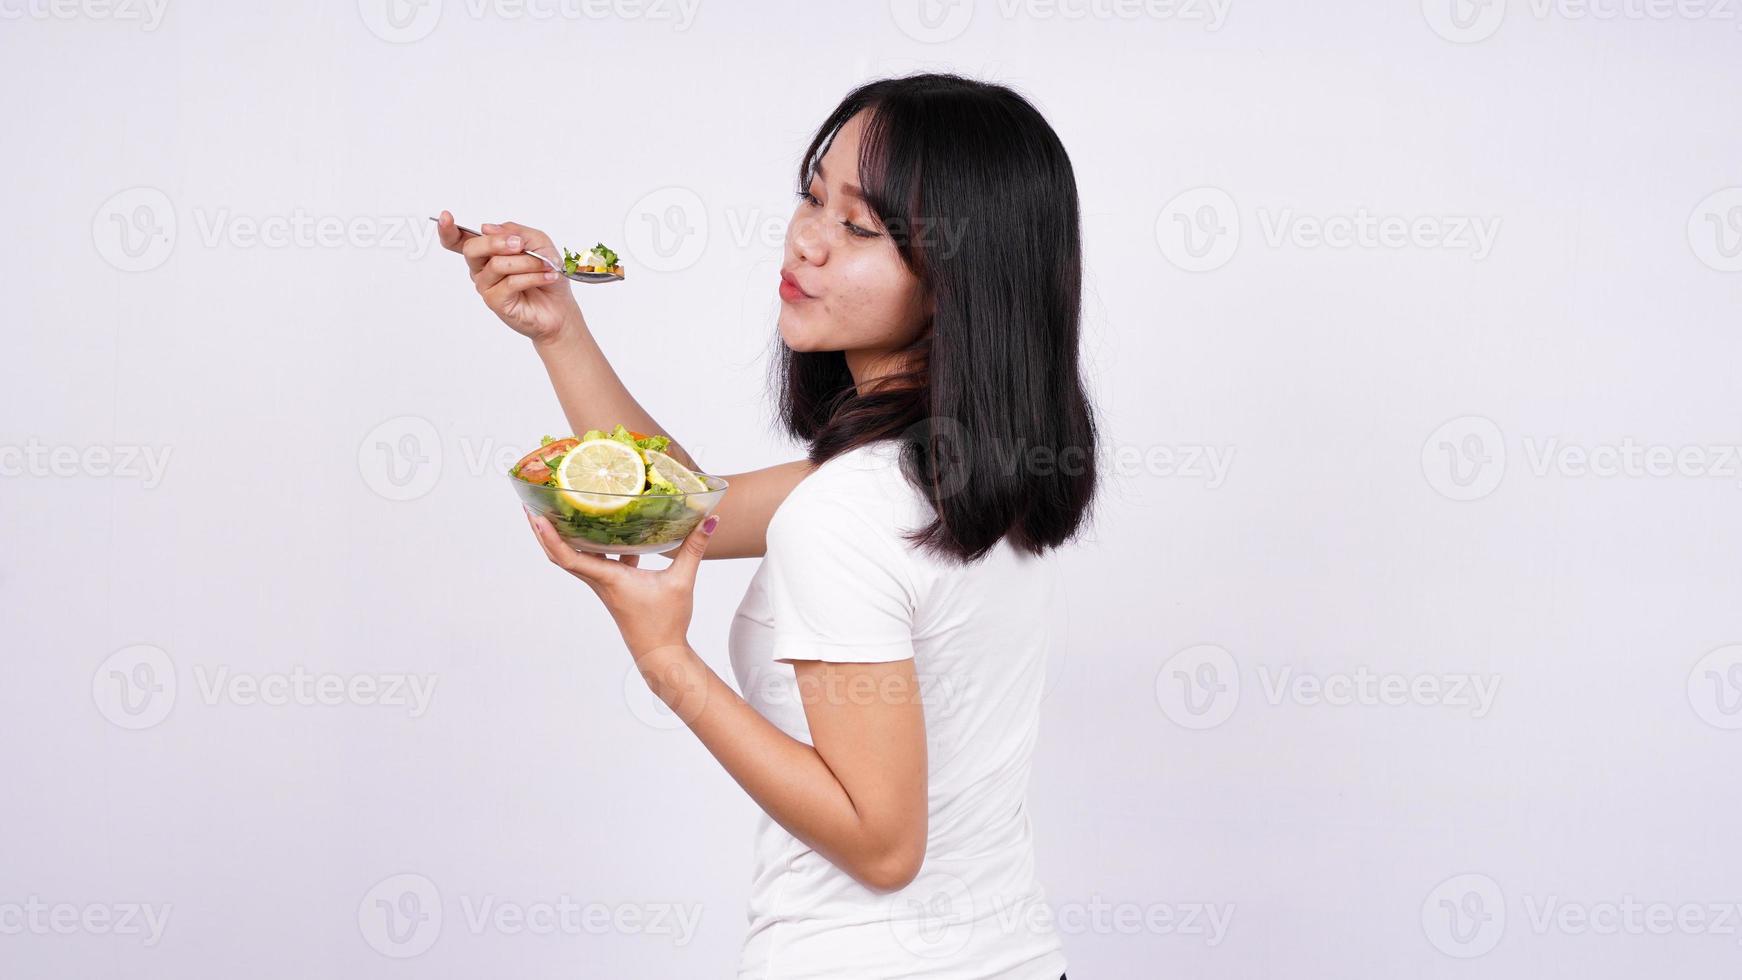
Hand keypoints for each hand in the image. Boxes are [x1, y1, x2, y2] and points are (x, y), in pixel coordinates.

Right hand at [436, 210, 580, 344]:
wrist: (560, 307)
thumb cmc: (546, 273)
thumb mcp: (539, 243)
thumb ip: (517, 231)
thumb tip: (487, 228)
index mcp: (488, 251)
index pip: (460, 240)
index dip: (448, 229)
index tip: (445, 216)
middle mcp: (482, 268)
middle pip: (472, 248)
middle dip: (497, 242)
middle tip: (520, 244)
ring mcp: (486, 285)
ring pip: (496, 265)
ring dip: (526, 262)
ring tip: (545, 265)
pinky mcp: (495, 301)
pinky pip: (510, 283)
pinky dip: (532, 276)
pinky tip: (546, 276)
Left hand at [524, 506, 721, 660]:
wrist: (660, 653)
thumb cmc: (667, 622)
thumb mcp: (682, 581)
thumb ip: (694, 548)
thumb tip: (709, 520)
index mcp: (609, 579)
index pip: (568, 557)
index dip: (549, 537)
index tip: (536, 515)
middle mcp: (599, 581)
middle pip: (559, 554)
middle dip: (542, 530)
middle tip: (530, 503)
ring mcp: (602, 585)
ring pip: (573, 558)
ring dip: (559, 537)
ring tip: (553, 510)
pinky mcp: (611, 586)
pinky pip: (592, 562)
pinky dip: (588, 544)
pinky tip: (602, 528)